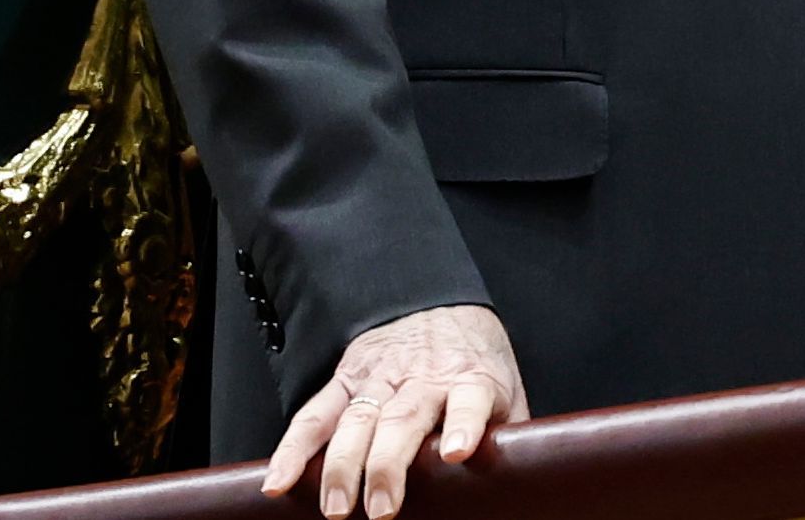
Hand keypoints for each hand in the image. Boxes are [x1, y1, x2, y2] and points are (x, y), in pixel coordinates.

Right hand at [263, 304, 527, 518]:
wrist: (436, 305)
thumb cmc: (473, 360)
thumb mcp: (505, 388)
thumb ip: (510, 433)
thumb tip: (526, 481)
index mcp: (469, 380)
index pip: (468, 400)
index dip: (463, 423)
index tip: (457, 450)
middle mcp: (421, 379)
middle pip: (402, 421)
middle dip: (388, 466)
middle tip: (382, 509)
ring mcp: (378, 380)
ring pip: (355, 422)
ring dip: (342, 466)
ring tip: (337, 508)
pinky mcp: (344, 382)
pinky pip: (313, 416)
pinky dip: (292, 450)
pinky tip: (278, 482)